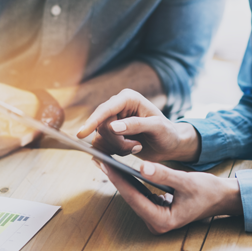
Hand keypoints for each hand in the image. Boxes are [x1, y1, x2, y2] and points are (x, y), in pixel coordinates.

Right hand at [77, 89, 199, 162]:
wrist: (169, 145)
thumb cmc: (167, 133)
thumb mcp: (157, 127)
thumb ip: (136, 125)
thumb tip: (113, 126)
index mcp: (128, 98)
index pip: (105, 109)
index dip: (93, 121)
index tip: (82, 134)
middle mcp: (117, 107)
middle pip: (101, 126)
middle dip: (117, 141)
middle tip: (136, 146)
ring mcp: (112, 121)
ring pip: (100, 138)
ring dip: (117, 148)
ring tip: (136, 146)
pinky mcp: (110, 134)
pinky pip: (101, 145)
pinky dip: (114, 152)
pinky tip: (129, 149)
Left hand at [93, 160, 242, 233]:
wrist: (220, 198)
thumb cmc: (206, 191)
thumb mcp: (185, 181)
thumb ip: (163, 175)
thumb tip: (142, 167)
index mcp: (163, 220)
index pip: (134, 197)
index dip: (118, 180)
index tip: (105, 164)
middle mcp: (156, 224)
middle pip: (130, 197)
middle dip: (115, 178)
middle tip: (98, 158)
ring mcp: (155, 219)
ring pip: (133, 196)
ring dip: (120, 179)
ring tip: (105, 161)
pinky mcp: (156, 211)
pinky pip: (139, 195)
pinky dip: (131, 182)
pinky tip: (120, 168)